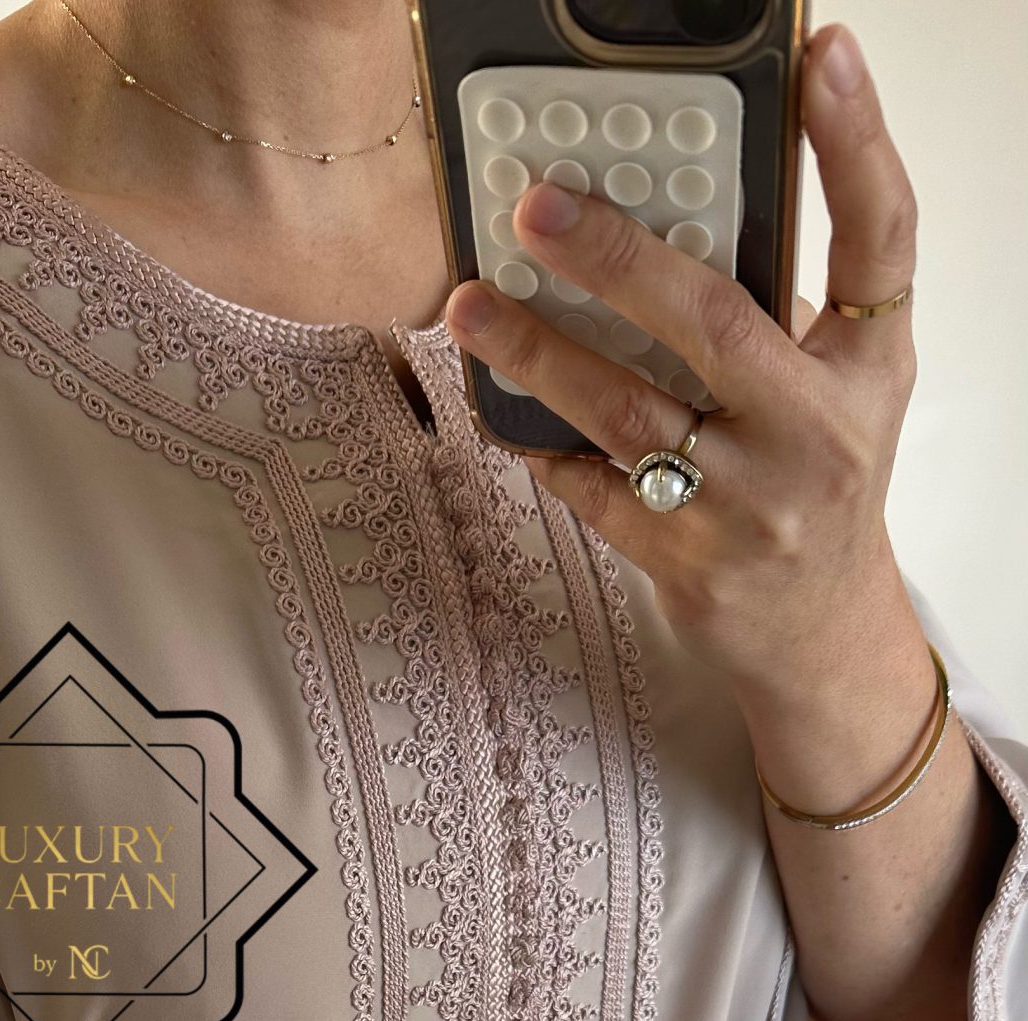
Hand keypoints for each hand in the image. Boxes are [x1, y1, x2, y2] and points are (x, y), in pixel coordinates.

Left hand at [442, 22, 920, 704]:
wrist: (818, 633)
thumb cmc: (816, 481)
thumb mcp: (836, 387)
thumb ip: (779, 306)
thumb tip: (672, 207)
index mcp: (868, 367)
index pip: (881, 236)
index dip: (857, 140)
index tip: (824, 55)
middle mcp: (817, 433)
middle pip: (713, 323)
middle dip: (616, 259)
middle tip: (536, 208)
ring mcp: (750, 505)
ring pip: (629, 414)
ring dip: (539, 353)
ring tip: (470, 304)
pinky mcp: (688, 561)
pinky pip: (592, 488)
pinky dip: (539, 441)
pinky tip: (495, 400)